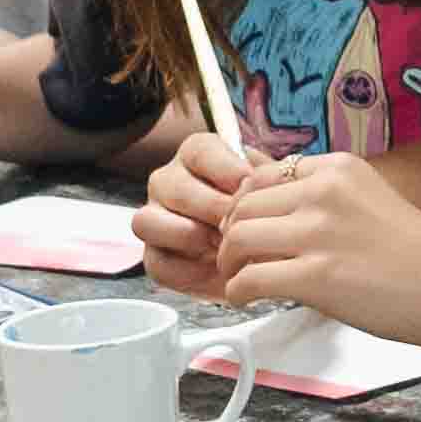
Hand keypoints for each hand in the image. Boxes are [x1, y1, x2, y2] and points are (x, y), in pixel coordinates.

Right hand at [136, 124, 259, 295]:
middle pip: (175, 187)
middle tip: (240, 224)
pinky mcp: (154, 255)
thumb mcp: (273, 189)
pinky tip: (213, 269)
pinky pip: (156, 262)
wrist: (260, 253)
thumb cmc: (265, 212)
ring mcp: (154, 217)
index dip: (228, 170)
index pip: (201, 151)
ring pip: (148, 221)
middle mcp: (168, 181)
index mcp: (197, 155)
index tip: (249, 186)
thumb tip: (267, 178)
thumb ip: (266, 180)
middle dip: (213, 208)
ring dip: (189, 235)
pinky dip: (186, 269)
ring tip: (222, 247)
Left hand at [214, 147, 420, 338]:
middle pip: (242, 206)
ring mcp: (319, 233)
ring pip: (238, 239)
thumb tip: (275, 213)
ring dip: (228, 263)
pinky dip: (238, 292)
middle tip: (236, 259)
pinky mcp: (315, 276)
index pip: (261, 177)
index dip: (244, 206)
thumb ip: (324, 199)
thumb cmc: (420, 253)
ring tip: (239, 278)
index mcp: (337, 169)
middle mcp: (323, 192)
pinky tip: (248, 299)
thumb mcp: (369, 199)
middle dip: (230, 235)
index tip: (246, 228)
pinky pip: (249, 279)